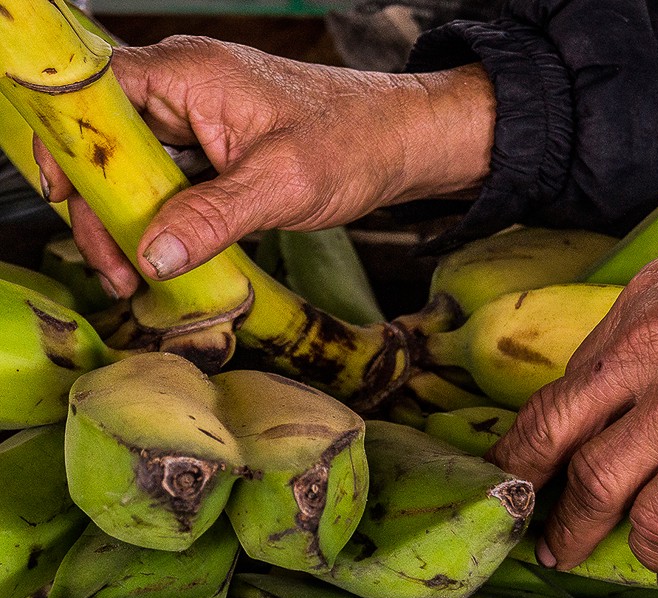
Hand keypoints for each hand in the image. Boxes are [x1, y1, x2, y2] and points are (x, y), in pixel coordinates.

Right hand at [35, 35, 494, 295]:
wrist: (400, 143)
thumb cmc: (354, 141)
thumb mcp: (282, 184)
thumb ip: (214, 217)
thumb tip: (152, 255)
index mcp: (189, 74)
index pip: (93, 97)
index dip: (69, 147)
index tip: (69, 203)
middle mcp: (183, 88)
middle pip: (106, 141)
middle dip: (101, 207)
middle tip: (118, 268)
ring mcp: (197, 118)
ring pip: (133, 167)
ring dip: (129, 219)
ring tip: (135, 274)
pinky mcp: (213, 147)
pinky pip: (166, 179)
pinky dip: (160, 217)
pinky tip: (165, 256)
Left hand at [487, 235, 657, 572]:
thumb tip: (651, 373)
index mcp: (652, 297)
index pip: (578, 371)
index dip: (553, 419)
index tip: (536, 446)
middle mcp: (650, 342)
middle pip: (557, 419)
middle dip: (525, 470)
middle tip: (513, 500)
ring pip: (595, 477)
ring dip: (575, 524)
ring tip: (565, 547)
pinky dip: (651, 544)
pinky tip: (653, 553)